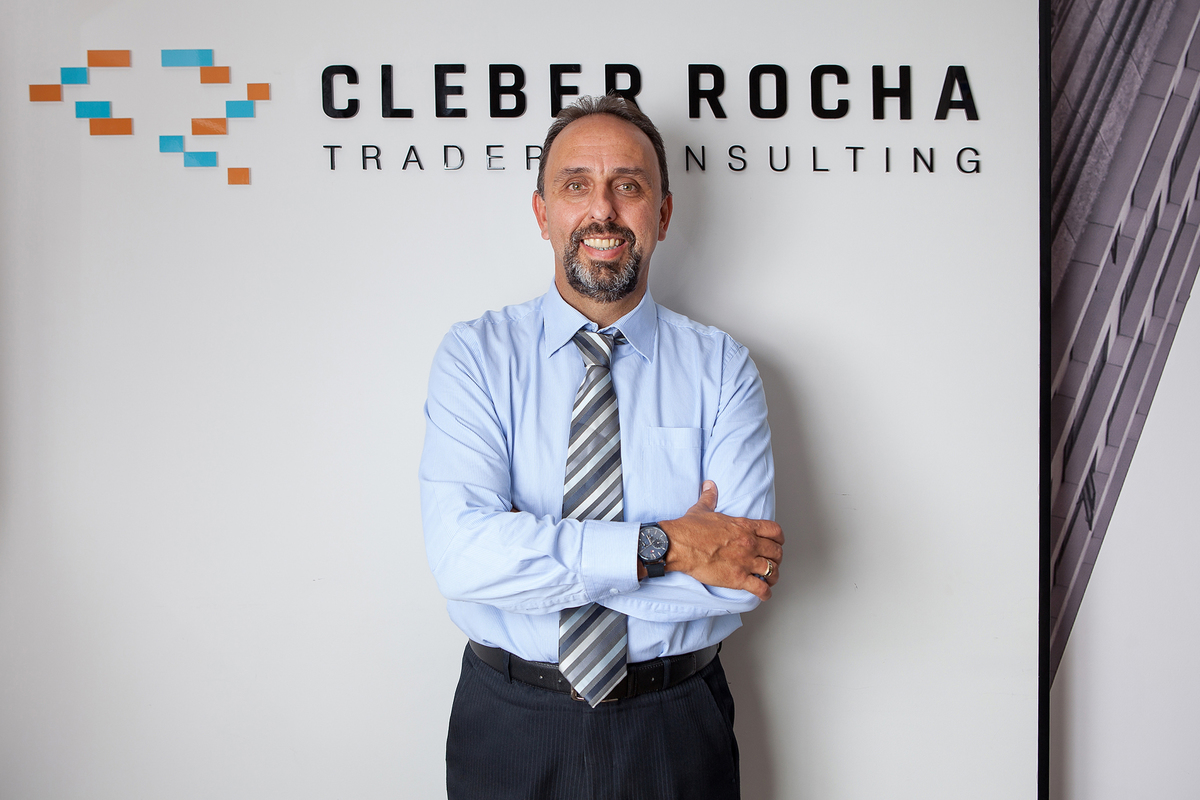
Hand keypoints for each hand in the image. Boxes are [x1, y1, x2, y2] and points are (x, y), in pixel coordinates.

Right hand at [658, 481, 783, 600]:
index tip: (778, 543)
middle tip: (773, 562)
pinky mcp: (737, 578)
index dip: (779, 539)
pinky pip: (760, 588)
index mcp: (744, 526)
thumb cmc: (690, 529)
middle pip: (777, 552)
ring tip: (770, 580)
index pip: (775, 531)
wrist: (679, 545)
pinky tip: (763, 593)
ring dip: (773, 576)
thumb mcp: (702, 508)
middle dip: (777, 558)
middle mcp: (749, 544)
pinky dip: (765, 593)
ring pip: (773, 570)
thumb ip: (710, 497)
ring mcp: (745, 562)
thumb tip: (709, 486)